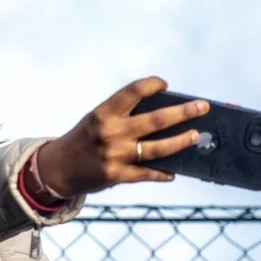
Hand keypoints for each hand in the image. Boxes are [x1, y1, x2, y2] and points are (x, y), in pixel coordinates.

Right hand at [35, 77, 205, 196]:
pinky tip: (174, 172)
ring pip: (158, 148)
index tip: (165, 84)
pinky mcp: (117, 176)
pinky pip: (148, 174)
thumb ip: (124, 117)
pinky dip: (163, 172)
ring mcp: (115, 155)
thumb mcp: (96, 121)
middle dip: (183, 112)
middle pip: (156, 120)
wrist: (57, 168)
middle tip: (202, 107)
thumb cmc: (83, 140)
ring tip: (196, 135)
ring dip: (182, 141)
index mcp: (104, 113)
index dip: (152, 84)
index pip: (133, 91)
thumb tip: (163, 116)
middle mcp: (110, 132)